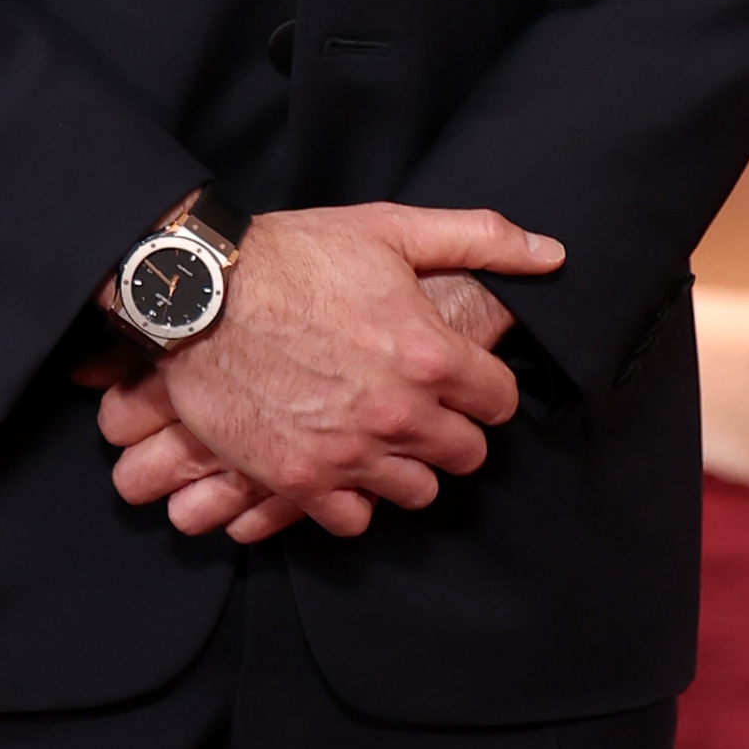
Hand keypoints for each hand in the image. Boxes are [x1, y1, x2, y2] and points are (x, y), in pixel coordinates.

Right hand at [92, 202, 561, 543]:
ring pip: (416, 492)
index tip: (462, 381)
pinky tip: (342, 467)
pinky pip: (353, 520)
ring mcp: (348, 454)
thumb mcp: (390, 229)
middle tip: (423, 410)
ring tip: (382, 440)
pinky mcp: (299, 479)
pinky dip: (352, 500)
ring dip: (406, 468)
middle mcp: (398, 414)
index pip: (500, 401)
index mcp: (429, 355)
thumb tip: (551, 254)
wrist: (197, 294)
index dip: (483, 388)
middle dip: (452, 431)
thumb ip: (480, 239)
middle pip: (466, 455)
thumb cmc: (292, 256)